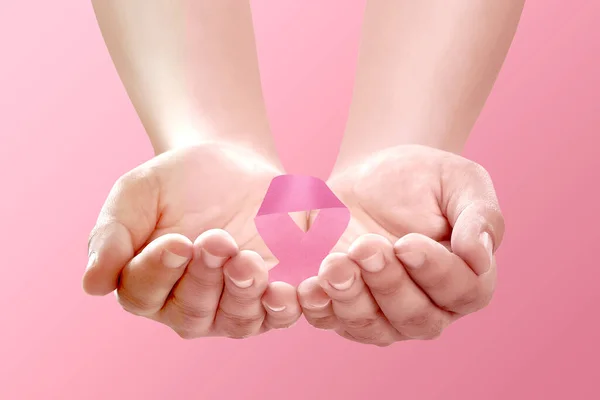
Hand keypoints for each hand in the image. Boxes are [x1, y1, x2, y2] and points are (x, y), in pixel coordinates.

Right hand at [83, 143, 302, 338]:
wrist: (231, 163)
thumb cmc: (177, 182)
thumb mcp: (137, 194)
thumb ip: (113, 234)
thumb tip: (92, 284)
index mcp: (146, 283)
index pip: (143, 294)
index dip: (158, 272)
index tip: (176, 241)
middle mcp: (188, 305)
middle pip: (191, 312)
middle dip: (204, 277)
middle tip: (216, 238)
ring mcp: (232, 305)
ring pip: (235, 320)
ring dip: (242, 294)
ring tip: (247, 259)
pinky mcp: (272, 295)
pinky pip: (277, 315)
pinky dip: (282, 309)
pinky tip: (283, 290)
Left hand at [298, 145, 504, 345]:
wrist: (373, 178)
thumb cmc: (424, 179)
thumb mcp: (461, 182)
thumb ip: (480, 217)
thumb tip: (480, 256)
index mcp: (465, 279)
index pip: (461, 291)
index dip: (435, 272)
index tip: (407, 242)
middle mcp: (428, 306)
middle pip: (414, 317)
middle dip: (388, 284)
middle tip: (366, 247)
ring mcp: (383, 313)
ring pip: (371, 325)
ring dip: (351, 299)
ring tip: (334, 264)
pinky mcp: (343, 305)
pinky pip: (332, 319)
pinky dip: (319, 308)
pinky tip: (308, 288)